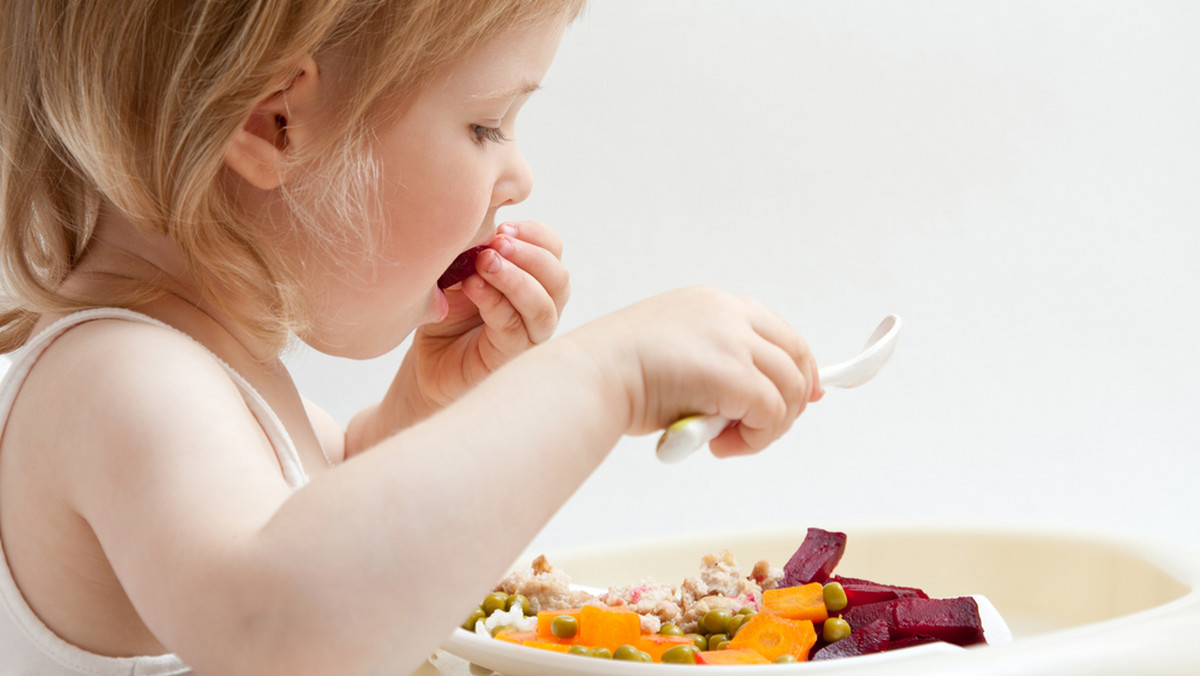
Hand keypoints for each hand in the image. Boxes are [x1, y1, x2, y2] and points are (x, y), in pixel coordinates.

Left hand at [395, 221, 569, 423]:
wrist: (427, 364)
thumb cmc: (446, 316)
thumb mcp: (458, 272)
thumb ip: (474, 249)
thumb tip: (482, 220)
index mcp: (534, 280)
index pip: (553, 251)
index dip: (536, 235)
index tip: (503, 227)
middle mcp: (540, 309)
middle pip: (558, 278)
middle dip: (530, 254)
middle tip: (497, 242)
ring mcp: (529, 336)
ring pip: (544, 305)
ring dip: (517, 278)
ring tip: (485, 261)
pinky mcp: (510, 357)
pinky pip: (514, 326)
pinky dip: (495, 301)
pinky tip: (473, 286)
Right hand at [568, 286, 821, 456]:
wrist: (592, 375)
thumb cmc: (616, 372)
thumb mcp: (675, 351)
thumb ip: (714, 361)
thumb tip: (752, 397)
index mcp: (713, 303)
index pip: (779, 333)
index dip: (797, 369)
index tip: (800, 398)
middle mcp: (729, 314)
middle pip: (795, 358)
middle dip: (789, 402)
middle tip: (762, 432)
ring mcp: (734, 342)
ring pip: (788, 389)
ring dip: (767, 427)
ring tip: (729, 442)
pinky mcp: (734, 376)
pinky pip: (770, 414)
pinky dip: (755, 439)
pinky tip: (722, 446)